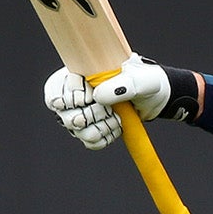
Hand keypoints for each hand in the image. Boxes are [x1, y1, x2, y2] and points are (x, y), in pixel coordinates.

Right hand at [42, 56, 178, 149]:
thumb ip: (123, 84)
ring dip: (97, 129)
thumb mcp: (141, 79)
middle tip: (107, 110)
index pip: (55, 88)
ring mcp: (83, 111)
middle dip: (88, 115)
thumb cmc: (147, 81)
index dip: (69, 97)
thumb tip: (98, 96)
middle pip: (63, 113)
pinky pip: (88, 141)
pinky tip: (115, 128)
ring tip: (115, 119)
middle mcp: (76, 92)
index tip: (90, 98)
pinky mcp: (93, 127)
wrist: (157, 98)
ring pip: (75, 129)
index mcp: (80, 72)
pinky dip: (102, 138)